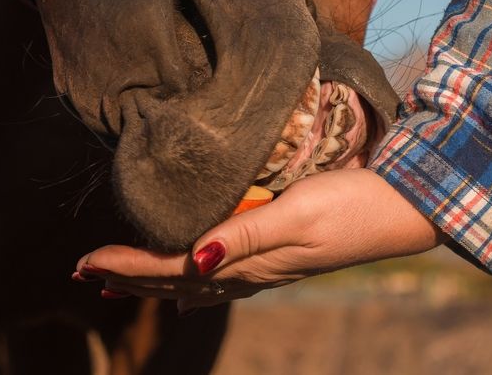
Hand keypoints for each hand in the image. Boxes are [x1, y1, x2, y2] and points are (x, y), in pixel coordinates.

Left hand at [73, 168, 444, 313]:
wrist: (406, 208)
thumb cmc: (355, 204)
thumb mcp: (300, 215)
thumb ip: (246, 237)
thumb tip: (193, 263)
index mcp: (251, 259)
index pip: (173, 268)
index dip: (128, 267)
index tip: (85, 262)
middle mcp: (254, 269)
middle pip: (178, 280)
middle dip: (130, 278)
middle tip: (85, 273)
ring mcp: (269, 265)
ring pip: (197, 280)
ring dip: (156, 280)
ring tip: (121, 285)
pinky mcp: (283, 253)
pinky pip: (226, 275)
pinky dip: (197, 282)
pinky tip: (194, 287)